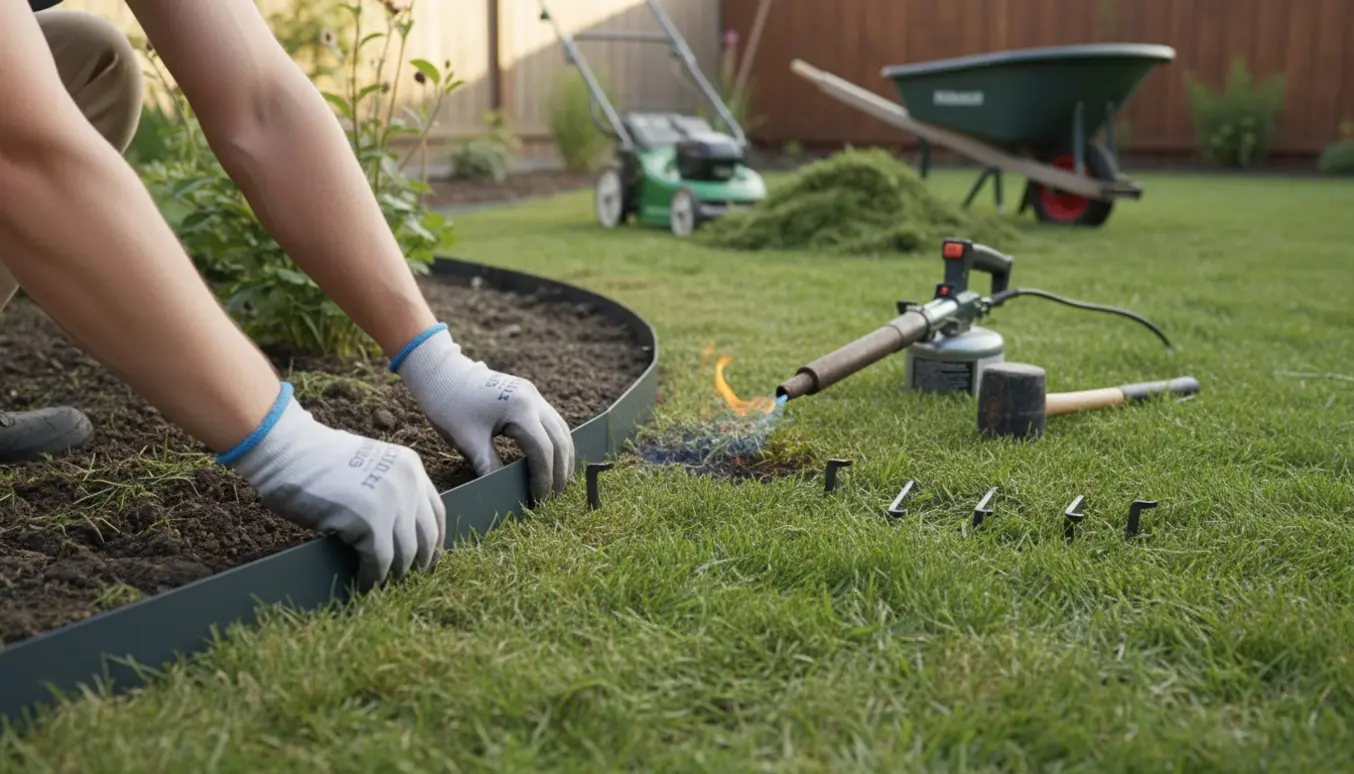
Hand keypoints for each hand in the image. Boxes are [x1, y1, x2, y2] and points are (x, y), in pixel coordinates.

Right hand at [222, 384, 445, 589]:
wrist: (289, 450)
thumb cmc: (317, 460)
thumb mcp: (368, 466)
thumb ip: (389, 489)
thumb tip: (397, 530)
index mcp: (411, 467)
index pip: (436, 512)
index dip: (434, 541)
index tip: (429, 559)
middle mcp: (408, 483)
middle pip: (426, 536)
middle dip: (420, 562)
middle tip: (410, 580)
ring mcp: (391, 502)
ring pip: (406, 553)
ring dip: (395, 574)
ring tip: (385, 586)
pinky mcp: (370, 521)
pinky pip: (379, 561)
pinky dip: (372, 578)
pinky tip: (365, 585)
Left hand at [390, 323, 574, 502]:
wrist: (441, 373)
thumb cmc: (450, 406)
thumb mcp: (468, 441)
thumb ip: (490, 467)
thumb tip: (503, 494)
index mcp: (520, 409)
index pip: (543, 450)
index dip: (544, 478)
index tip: (540, 500)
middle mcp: (533, 399)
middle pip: (559, 440)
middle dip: (560, 471)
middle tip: (554, 497)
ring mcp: (534, 395)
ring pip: (561, 429)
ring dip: (563, 456)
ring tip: (558, 482)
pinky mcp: (529, 395)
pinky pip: (552, 422)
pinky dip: (555, 443)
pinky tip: (551, 459)